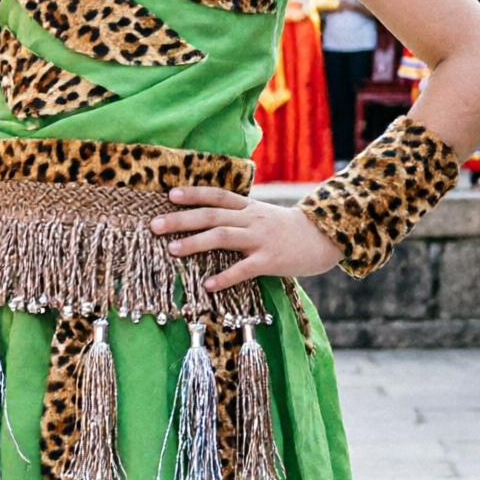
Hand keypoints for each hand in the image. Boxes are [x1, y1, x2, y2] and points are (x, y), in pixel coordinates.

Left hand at [152, 186, 341, 290]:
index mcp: (249, 208)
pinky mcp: (270, 260)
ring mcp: (260, 239)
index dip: (193, 194)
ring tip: (172, 250)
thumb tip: (210, 220)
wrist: (325, 237)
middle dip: (181, 219)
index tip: (169, 195)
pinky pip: (244, 269)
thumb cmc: (289, 230)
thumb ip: (240, 216)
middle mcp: (251, 219)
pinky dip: (225, 276)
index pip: (217, 196)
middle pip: (211, 215)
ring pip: (223, 236)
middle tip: (154, 225)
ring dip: (195, 243)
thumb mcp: (263, 215)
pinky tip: (208, 285)